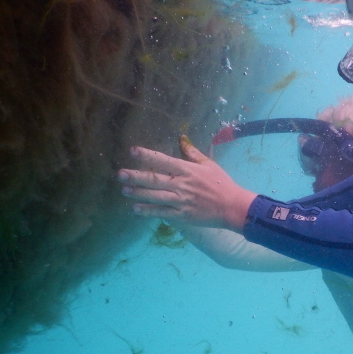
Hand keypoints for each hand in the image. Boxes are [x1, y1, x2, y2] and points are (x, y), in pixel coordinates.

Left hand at [118, 136, 256, 232]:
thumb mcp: (209, 165)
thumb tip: (181, 138)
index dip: (147, 155)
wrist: (232, 207)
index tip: (132, 151)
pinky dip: (149, 211)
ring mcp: (181, 201)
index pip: (163, 160)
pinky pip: (162, 212)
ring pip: (155, 196)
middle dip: (136, 176)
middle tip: (120, 175)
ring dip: (139, 193)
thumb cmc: (221, 184)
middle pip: (155, 179)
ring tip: (124, 190)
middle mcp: (182, 185)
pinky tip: (136, 209)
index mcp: (187, 170)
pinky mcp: (182, 215)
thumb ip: (192, 153)